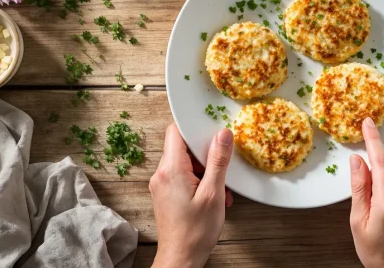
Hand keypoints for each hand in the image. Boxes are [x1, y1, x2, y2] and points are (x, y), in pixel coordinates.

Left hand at [150, 123, 233, 267]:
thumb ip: (218, 161)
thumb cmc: (195, 232)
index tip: (212, 133)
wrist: (180, 259)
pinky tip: (213, 196)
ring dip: (205, 170)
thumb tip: (223, 134)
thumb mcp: (213, 194)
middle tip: (221, 168)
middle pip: (183, 147)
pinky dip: (199, 181)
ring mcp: (161, 184)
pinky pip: (183, 176)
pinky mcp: (165, 194)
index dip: (194, 129)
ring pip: (185, 162)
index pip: (176, 131)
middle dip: (205, 154)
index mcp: (171, 170)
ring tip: (219, 189)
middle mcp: (161, 174)